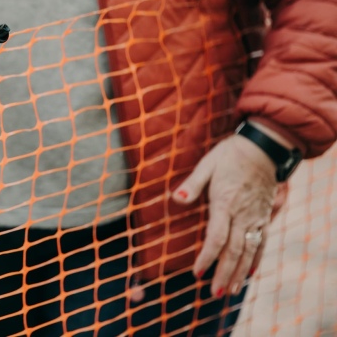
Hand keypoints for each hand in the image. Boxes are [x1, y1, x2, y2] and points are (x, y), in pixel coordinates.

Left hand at [172, 134, 277, 296]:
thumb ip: (192, 184)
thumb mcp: (207, 164)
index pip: (217, 238)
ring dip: (240, 273)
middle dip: (224, 274)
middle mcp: (243, 215)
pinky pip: (262, 242)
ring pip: (250, 251)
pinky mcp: (264, 216)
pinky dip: (256, 260)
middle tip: (215, 293)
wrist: (264, 147)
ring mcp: (256, 217)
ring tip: (231, 291)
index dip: (207, 257)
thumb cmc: (230, 154)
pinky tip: (250, 273)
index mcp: (226, 203)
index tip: (197, 273)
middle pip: (234, 251)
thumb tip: (175, 198)